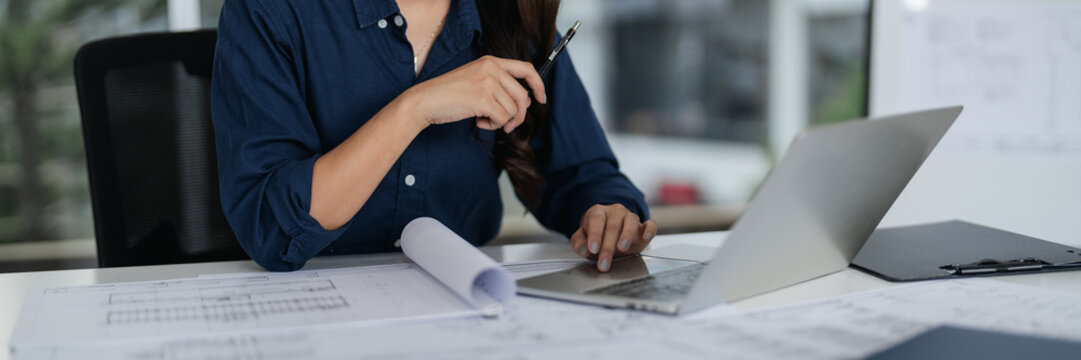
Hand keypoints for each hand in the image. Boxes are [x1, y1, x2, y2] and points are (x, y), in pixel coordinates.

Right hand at [399, 55, 545, 132]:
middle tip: (508, 124)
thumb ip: (499, 85)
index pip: (526, 69)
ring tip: (484, 119)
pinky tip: (479, 121)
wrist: (426, 100)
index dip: (538, 85)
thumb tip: (525, 101)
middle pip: (523, 96)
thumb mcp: (476, 79)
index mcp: (491, 61)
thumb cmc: (450, 94)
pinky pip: (502, 118)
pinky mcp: (483, 99)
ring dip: (501, 121)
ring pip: (513, 110)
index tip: (541, 99)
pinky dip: (493, 125)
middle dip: (519, 115)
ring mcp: (487, 82)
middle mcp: (492, 68)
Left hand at [569, 204, 657, 271]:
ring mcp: (630, 217)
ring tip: (622, 248)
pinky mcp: (644, 226)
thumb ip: (579, 243)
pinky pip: (650, 224)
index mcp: (598, 213)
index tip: (593, 249)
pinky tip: (645, 237)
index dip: (594, 234)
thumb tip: (584, 249)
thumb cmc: (597, 235)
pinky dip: (649, 230)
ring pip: (631, 222)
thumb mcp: (583, 238)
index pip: (596, 220)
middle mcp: (615, 212)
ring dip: (626, 235)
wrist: (612, 233)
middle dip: (608, 247)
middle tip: (604, 263)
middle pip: (612, 226)